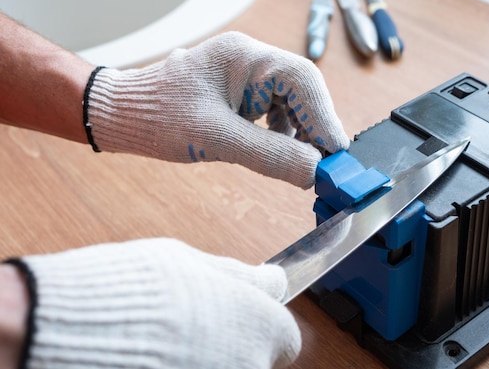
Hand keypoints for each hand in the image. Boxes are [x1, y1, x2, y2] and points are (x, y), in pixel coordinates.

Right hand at [18, 238, 300, 368]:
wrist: (70, 329)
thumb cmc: (137, 288)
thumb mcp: (193, 263)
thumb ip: (240, 278)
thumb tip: (273, 280)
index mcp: (261, 325)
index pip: (285, 336)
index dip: (261, 324)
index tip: (241, 315)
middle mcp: (250, 366)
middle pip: (256, 359)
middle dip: (233, 344)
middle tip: (195, 327)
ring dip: (208, 360)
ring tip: (167, 344)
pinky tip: (156, 361)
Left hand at [85, 32, 349, 188]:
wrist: (122, 116)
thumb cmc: (157, 117)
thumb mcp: (215, 139)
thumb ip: (269, 154)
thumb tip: (314, 171)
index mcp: (244, 57)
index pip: (302, 80)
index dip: (325, 117)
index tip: (337, 154)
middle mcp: (251, 61)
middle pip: (303, 91)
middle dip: (316, 128)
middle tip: (327, 166)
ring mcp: (248, 76)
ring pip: (294, 103)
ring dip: (303, 134)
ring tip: (306, 164)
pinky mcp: (243, 94)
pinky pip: (278, 112)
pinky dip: (286, 135)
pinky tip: (283, 153)